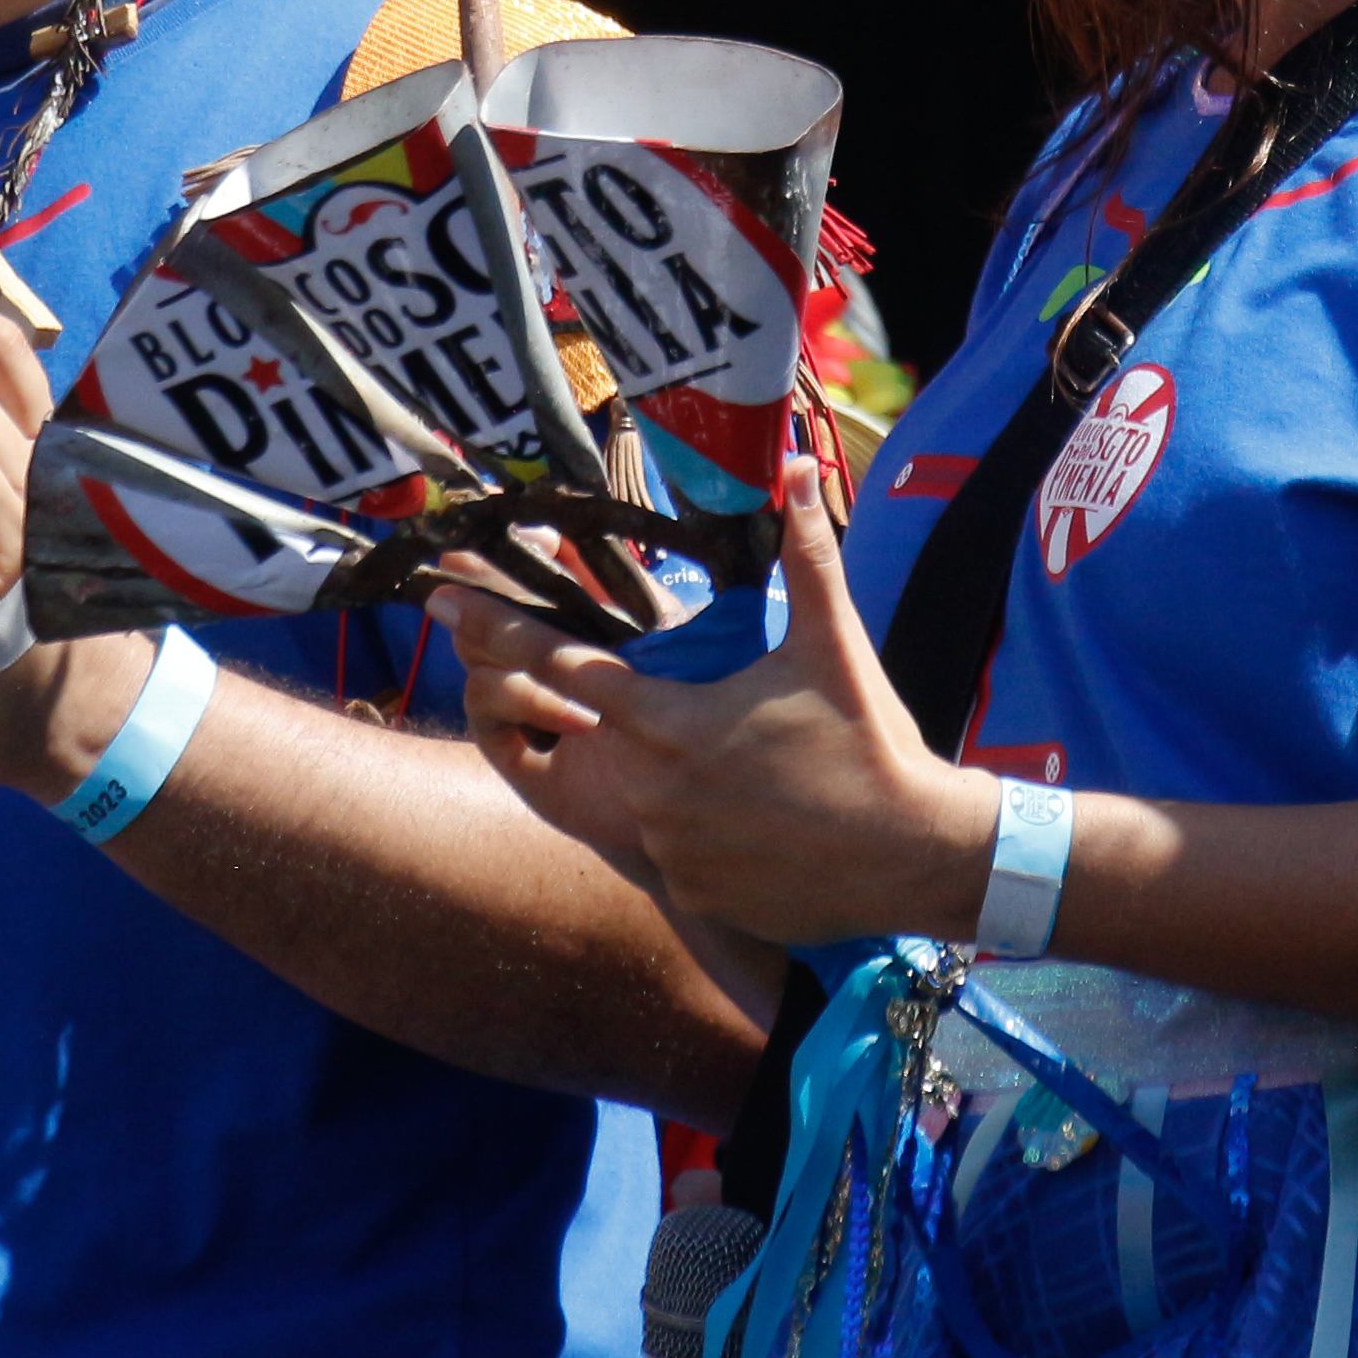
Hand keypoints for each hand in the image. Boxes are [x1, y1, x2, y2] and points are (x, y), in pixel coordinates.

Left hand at [437, 454, 987, 950]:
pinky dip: (698, 828)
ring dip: (670, 774)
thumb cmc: (869, 741)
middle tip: (631, 695)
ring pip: (637, 794)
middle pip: (593, 733)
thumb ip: (805, 553)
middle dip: (598, 708)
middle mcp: (650, 788)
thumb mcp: (832, 642)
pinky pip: (671, 849)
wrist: (914, 853)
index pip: (561, 666)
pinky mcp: (690, 891)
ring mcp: (665, 847)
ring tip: (753, 771)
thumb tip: (794, 466)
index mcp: (670, 720)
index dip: (498, 630)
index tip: (444, 604)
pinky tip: (760, 819)